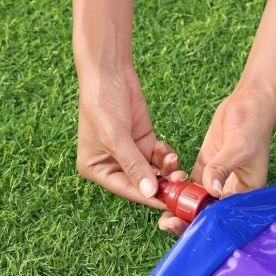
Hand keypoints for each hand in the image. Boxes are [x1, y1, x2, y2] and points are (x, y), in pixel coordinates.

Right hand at [77, 67, 185, 208]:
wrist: (109, 72)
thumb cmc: (102, 103)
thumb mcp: (116, 138)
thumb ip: (133, 166)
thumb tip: (148, 192)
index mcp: (96, 168)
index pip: (126, 189)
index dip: (147, 196)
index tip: (169, 203)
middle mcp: (112, 164)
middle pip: (141, 182)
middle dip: (161, 183)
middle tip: (179, 182)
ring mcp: (129, 152)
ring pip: (153, 170)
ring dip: (166, 169)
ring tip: (174, 162)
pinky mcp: (143, 140)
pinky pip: (158, 157)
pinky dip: (166, 156)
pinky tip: (167, 150)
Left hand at [158, 88, 274, 235]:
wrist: (249, 103)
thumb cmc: (253, 125)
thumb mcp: (238, 146)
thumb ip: (222, 167)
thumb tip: (211, 190)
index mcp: (245, 192)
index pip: (222, 215)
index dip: (201, 222)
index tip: (181, 223)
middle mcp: (230, 191)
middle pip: (206, 212)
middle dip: (185, 218)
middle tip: (165, 221)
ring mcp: (215, 179)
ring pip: (194, 200)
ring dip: (178, 204)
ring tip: (161, 205)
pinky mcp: (206, 168)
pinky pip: (188, 182)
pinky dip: (176, 185)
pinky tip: (163, 184)